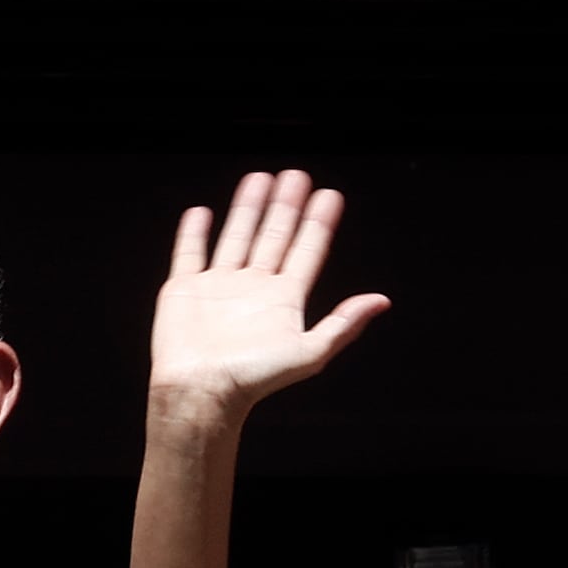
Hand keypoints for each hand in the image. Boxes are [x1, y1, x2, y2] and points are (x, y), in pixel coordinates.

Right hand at [149, 169, 383, 418]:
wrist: (201, 391)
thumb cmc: (253, 379)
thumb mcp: (310, 352)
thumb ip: (343, 323)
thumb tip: (382, 301)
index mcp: (284, 301)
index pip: (307, 251)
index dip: (319, 223)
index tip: (330, 195)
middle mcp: (254, 289)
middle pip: (274, 236)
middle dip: (286, 206)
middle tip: (296, 176)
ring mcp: (219, 286)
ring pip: (237, 236)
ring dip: (248, 208)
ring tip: (260, 178)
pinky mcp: (185, 289)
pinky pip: (190, 253)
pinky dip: (194, 233)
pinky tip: (202, 213)